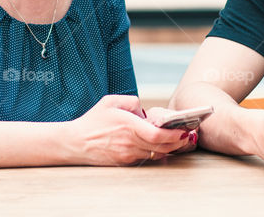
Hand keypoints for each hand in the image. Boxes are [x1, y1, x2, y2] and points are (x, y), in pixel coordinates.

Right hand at [67, 96, 189, 165]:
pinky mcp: (124, 162)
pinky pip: (145, 158)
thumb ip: (132, 102)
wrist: (75, 143)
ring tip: (179, 140)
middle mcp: (130, 142)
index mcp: (129, 125)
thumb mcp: (111, 101)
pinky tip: (162, 146)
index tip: (184, 130)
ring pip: (155, 154)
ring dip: (169, 148)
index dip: (174, 135)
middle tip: (188, 135)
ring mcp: (127, 154)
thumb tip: (146, 112)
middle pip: (161, 147)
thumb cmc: (93, 120)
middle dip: (177, 142)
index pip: (158, 135)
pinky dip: (156, 153)